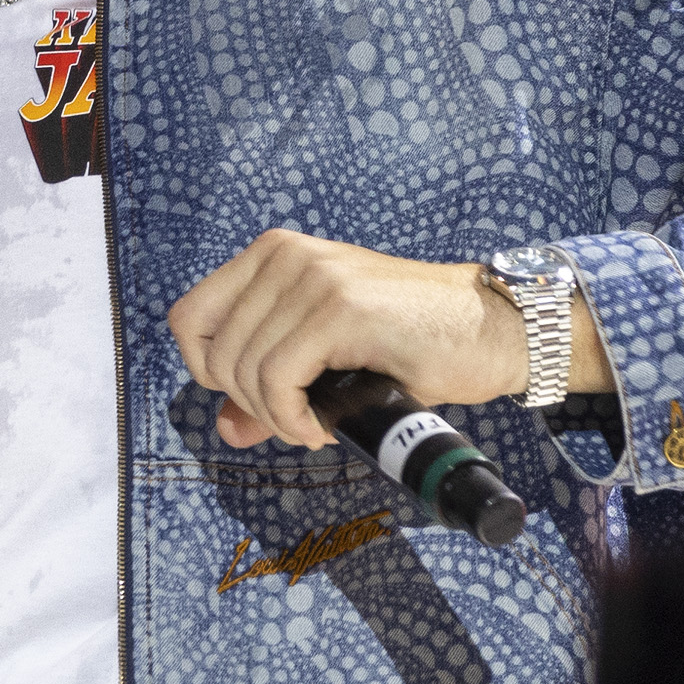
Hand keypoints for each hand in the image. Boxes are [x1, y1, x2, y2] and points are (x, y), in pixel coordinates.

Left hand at [166, 231, 608, 449]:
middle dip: (249, 403)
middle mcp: (286, 255)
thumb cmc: (414, 345)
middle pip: (213, 354)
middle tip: (298, 418)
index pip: (190, 319)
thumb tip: (226, 429)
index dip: (209, 371)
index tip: (256, 395)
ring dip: (276, 416)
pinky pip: (277, 380)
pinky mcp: (340, 307)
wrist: (493, 331)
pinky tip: (322, 426)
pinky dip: (292, 418)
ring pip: (243, 370)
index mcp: (274, 255)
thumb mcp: (326, 364)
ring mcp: (313, 276)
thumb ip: (269, 390)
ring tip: (317, 423)